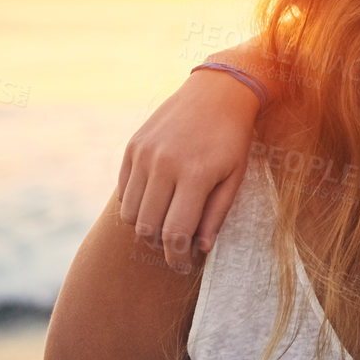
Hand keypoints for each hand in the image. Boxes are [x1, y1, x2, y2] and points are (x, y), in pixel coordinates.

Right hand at [117, 68, 261, 270]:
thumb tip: (200, 248)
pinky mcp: (132, 147)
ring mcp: (144, 155)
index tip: (184, 267)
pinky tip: (157, 202)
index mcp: (195, 175)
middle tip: (176, 249)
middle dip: (160, 247)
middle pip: (147, 228)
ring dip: (146, 228)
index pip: (175, 234)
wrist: (218, 91)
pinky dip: (136, 205)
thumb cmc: (233, 138)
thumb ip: (216, 214)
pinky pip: (124, 191)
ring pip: (130, 214)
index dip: (177, 258)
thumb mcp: (235, 176)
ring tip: (167, 225)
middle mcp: (164, 165)